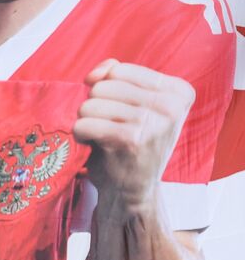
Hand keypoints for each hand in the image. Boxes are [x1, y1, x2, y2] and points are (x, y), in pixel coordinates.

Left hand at [73, 60, 193, 209]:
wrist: (131, 189)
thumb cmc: (129, 140)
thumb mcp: (133, 103)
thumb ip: (115, 75)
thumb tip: (97, 73)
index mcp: (178, 91)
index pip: (119, 70)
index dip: (106, 88)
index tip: (120, 111)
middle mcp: (172, 105)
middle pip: (104, 86)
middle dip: (96, 106)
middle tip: (110, 127)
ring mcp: (154, 123)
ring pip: (91, 104)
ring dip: (87, 120)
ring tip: (103, 136)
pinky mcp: (131, 140)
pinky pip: (85, 123)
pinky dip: (81, 133)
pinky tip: (94, 144)